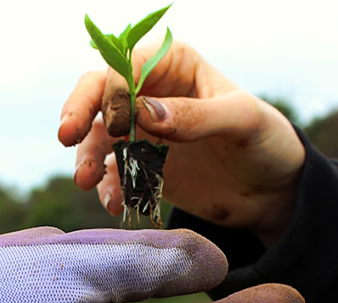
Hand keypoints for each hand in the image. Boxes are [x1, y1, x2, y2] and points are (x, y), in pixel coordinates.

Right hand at [59, 41, 304, 242]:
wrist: (270, 189)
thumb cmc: (266, 141)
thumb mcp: (243, 120)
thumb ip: (197, 115)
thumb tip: (145, 114)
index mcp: (174, 64)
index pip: (128, 66)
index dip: (115, 90)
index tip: (120, 122)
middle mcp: (151, 92)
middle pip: (100, 92)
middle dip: (79, 111)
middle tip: (66, 135)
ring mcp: (143, 130)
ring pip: (99, 134)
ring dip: (86, 156)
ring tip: (85, 181)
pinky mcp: (142, 164)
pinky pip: (114, 172)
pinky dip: (109, 186)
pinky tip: (115, 202)